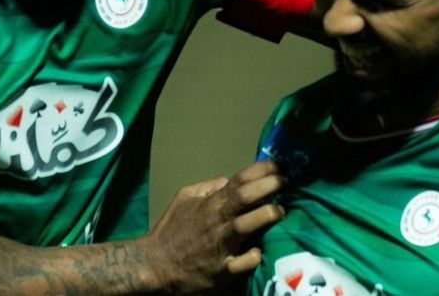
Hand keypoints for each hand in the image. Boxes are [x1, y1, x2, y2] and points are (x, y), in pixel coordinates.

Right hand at [143, 160, 284, 293]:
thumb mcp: (183, 199)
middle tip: (285, 181)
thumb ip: (207, 187)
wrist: (153, 265)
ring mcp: (219, 246)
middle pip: (243, 197)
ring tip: (281, 211)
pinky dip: (252, 256)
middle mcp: (216, 222)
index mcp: (210, 204)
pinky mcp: (221, 271)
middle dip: (267, 186)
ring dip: (265, 216)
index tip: (278, 166)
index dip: (260, 170)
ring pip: (244, 226)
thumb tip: (227, 180)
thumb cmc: (171, 231)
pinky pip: (241, 263)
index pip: (238, 181)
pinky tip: (261, 251)